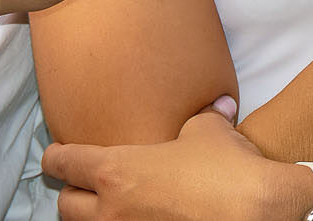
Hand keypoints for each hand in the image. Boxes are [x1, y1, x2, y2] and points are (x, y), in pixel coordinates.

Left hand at [45, 100, 312, 220]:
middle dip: (73, 195)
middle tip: (87, 186)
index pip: (64, 163)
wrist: (258, 212)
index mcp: (116, 171)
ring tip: (112, 208)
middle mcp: (113, 210)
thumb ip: (202, 118)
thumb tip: (219, 103)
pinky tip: (141, 220)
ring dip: (95, 218)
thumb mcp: (209, 132)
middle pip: (65, 207)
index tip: (54, 155)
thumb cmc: (228, 169)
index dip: (55, 157)